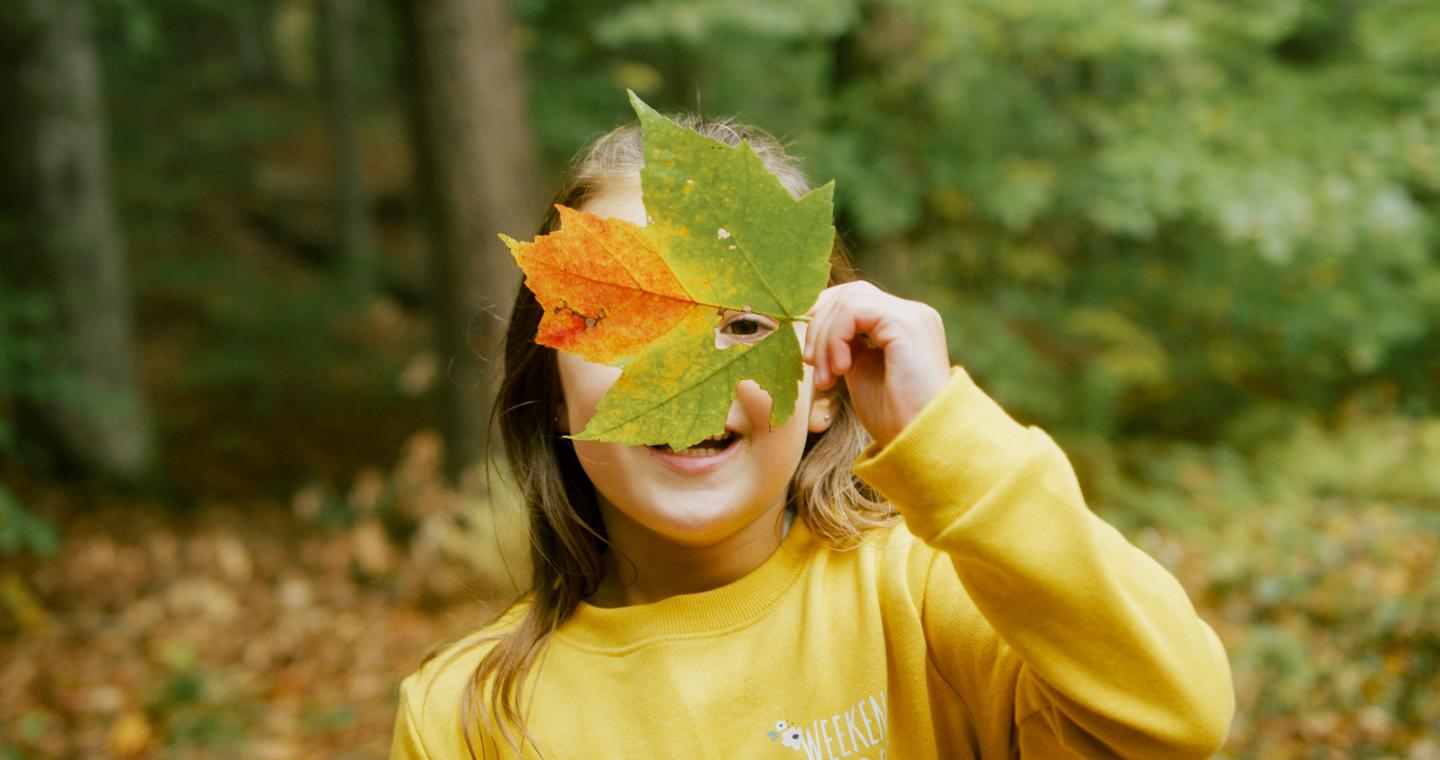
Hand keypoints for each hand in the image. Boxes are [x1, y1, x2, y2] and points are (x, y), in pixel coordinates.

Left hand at [802, 281, 950, 447]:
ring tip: (826, 376)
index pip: (856, 298)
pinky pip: (854, 310)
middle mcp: (912, 313)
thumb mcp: (861, 372)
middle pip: (850, 293)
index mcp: (903, 324)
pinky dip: (836, 337)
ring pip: (848, 300)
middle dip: (819, 325)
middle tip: (810, 364)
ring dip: (824, 337)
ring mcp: (912, 315)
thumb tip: (816, 329)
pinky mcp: (906, 323)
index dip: (824, 318)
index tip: (810, 355)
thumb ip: (846, 346)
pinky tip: (840, 370)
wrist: (922, 442)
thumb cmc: (894, 417)